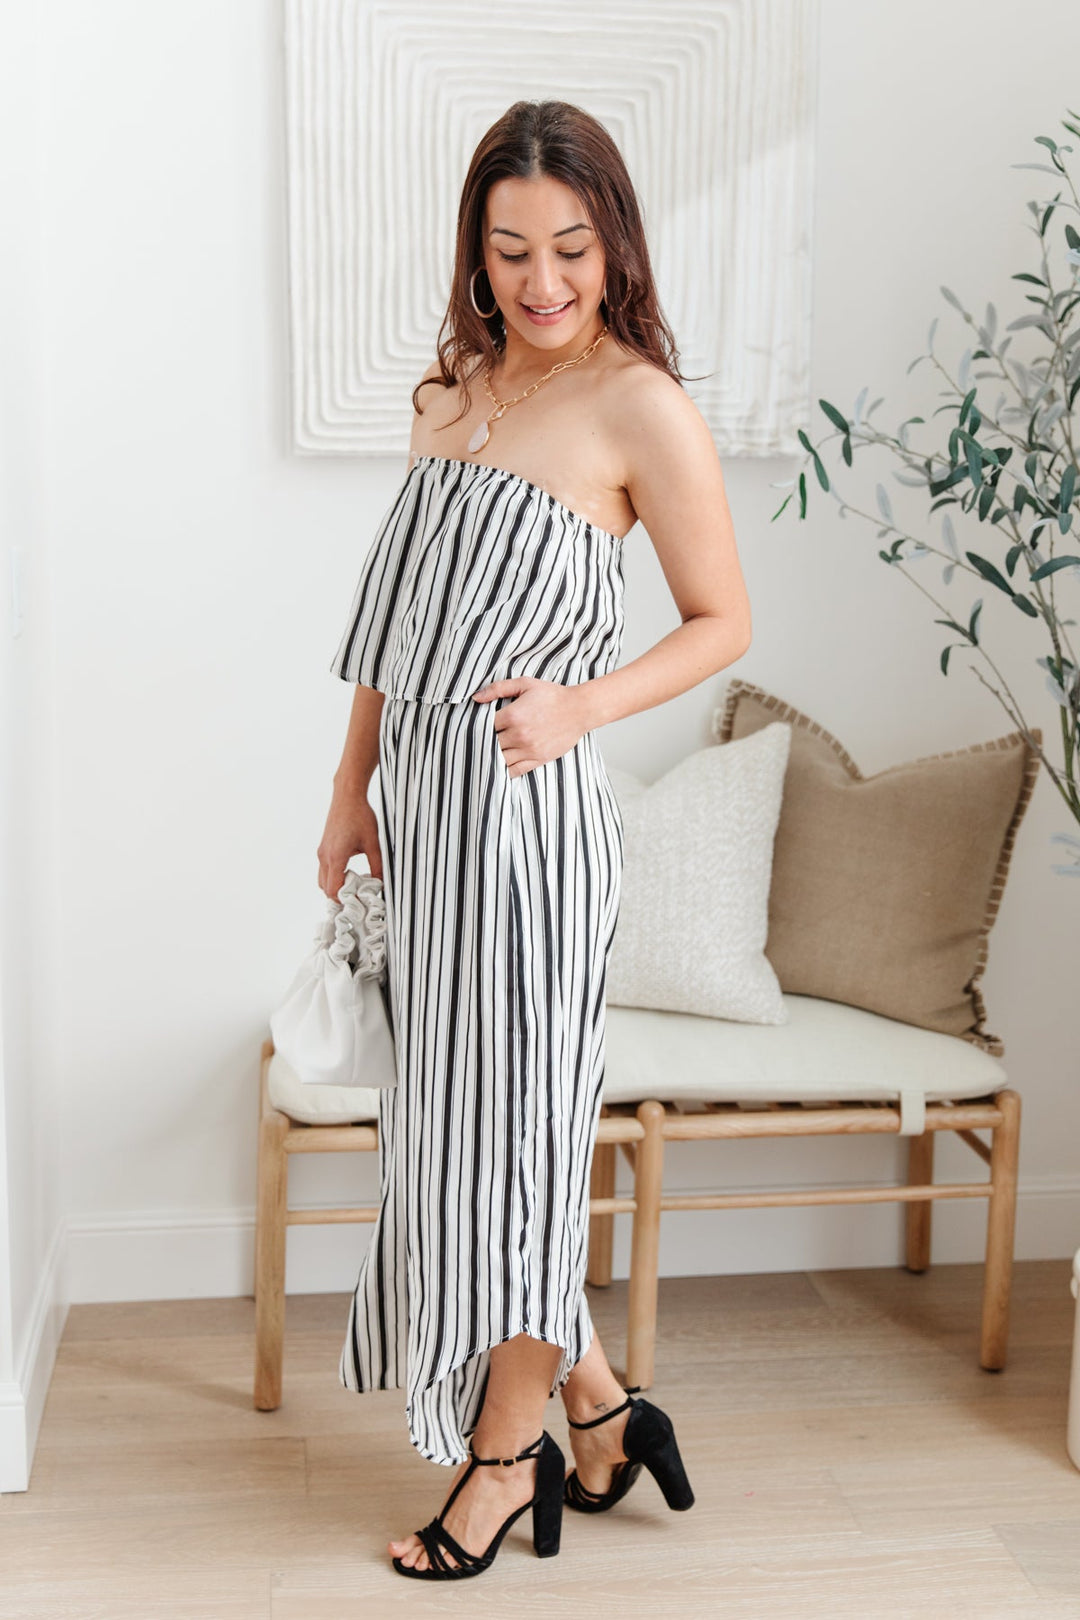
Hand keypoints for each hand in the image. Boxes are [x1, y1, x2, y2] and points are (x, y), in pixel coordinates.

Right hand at [317, 782, 382, 896]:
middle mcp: (324, 856)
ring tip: (355, 886)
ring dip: (335, 887)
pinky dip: (333, 877)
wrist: (348, 796)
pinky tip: (350, 873)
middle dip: (340, 897)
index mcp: (336, 857)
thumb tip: (380, 884)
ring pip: (322, 880)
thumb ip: (377, 866)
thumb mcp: (373, 843)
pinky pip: (324, 870)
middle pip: (326, 889)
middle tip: (358, 897)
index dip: (346, 900)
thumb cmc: (360, 816)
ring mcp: (322, 852)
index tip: (360, 903)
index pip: (334, 890)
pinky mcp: (323, 848)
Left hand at [472, 677, 591, 776]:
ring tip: (484, 754)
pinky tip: (498, 768)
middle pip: (489, 744)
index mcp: (513, 715)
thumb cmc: (552, 696)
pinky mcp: (538, 759)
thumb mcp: (525, 684)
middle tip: (475, 741)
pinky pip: (515, 771)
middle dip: (482, 742)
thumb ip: (498, 689)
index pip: (483, 726)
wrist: (579, 709)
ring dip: (490, 757)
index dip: (475, 727)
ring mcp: (528, 749)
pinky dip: (504, 771)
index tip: (472, 727)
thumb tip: (475, 698)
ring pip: (499, 759)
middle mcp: (519, 734)